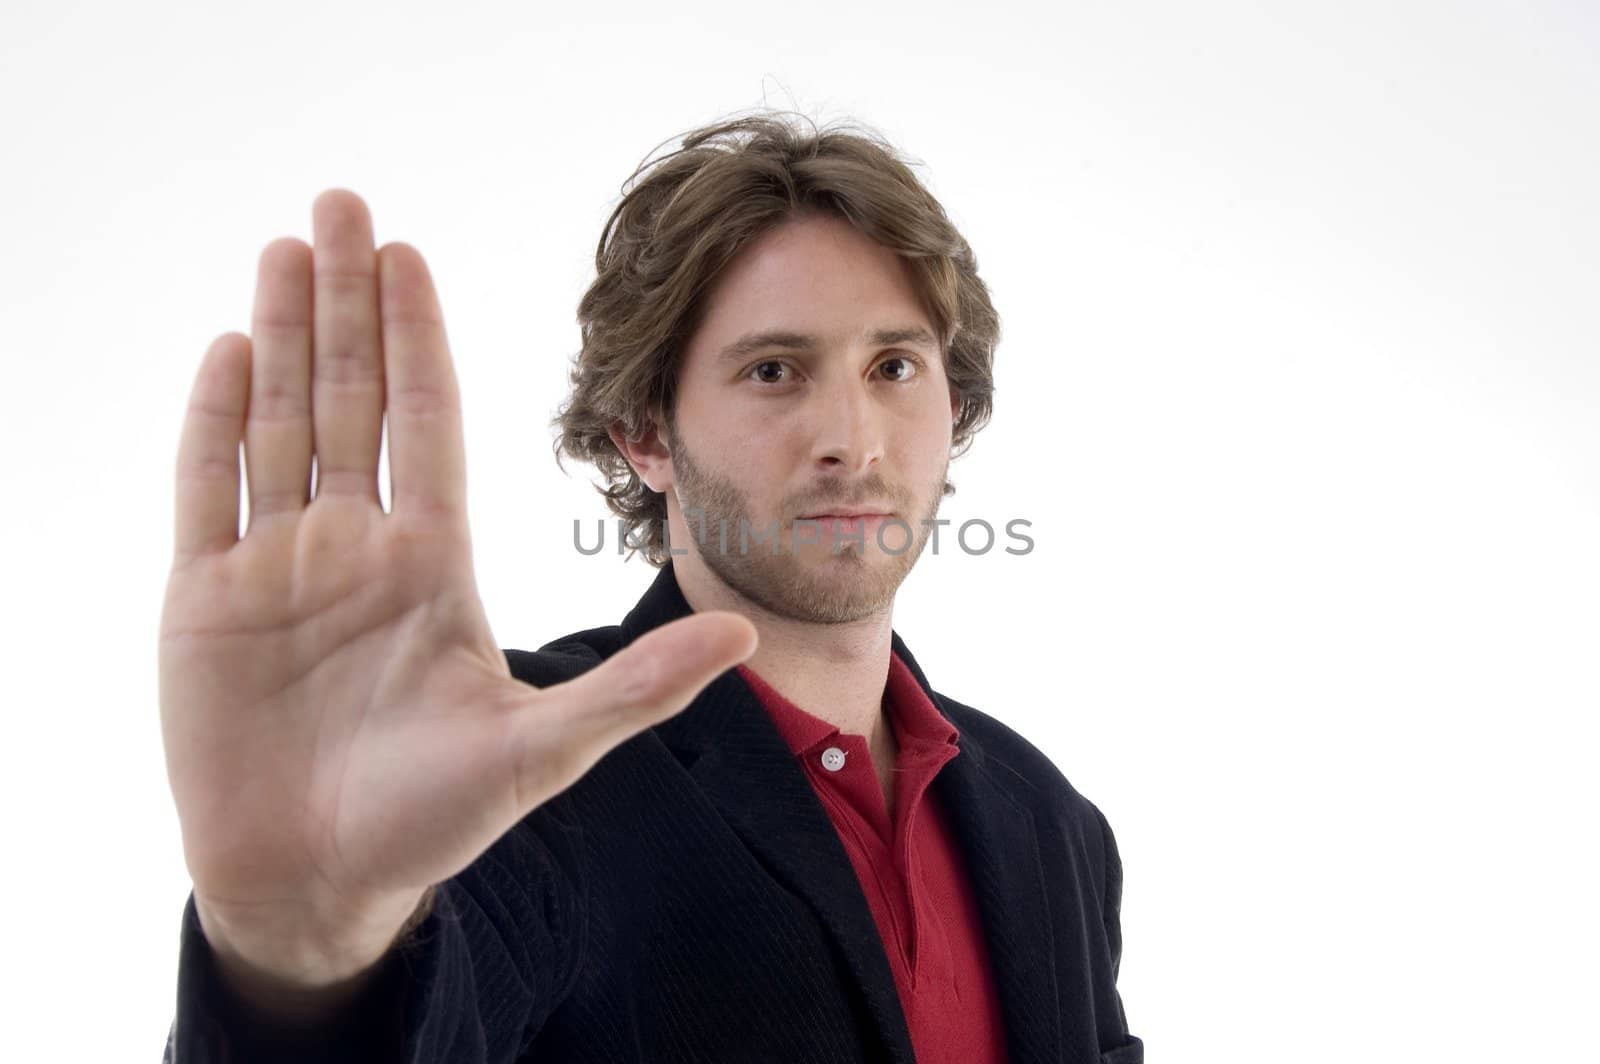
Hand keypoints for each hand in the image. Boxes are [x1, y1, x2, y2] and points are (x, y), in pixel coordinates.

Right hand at [159, 189, 755, 982]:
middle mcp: (356, 548)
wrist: (322, 885)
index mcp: (430, 564)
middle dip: (344, 299)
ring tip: (283, 244)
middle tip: (341, 203)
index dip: (416, 335)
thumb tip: (747, 635)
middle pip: (350, 394)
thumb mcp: (544, 748)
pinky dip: (214, 420)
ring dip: (280, 332)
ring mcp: (279, 569)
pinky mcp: (206, 604)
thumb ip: (637, 688)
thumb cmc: (430, 822)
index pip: (425, 419)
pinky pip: (209, 490)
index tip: (410, 256)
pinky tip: (227, 350)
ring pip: (279, 421)